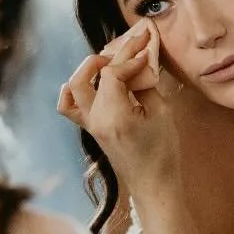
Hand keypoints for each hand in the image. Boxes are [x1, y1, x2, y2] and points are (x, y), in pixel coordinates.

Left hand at [57, 21, 179, 190]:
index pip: (112, 74)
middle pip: (87, 76)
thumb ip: (146, 85)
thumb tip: (139, 65)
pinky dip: (74, 90)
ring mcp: (89, 125)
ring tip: (107, 64)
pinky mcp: (90, 129)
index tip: (146, 52)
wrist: (153, 185)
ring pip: (72, 89)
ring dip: (86, 70)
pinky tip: (92, 83)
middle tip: (128, 49)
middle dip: (107, 57)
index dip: (130, 59)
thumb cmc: (163, 152)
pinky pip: (70, 107)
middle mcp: (95, 119)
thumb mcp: (162, 113)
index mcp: (114, 115)